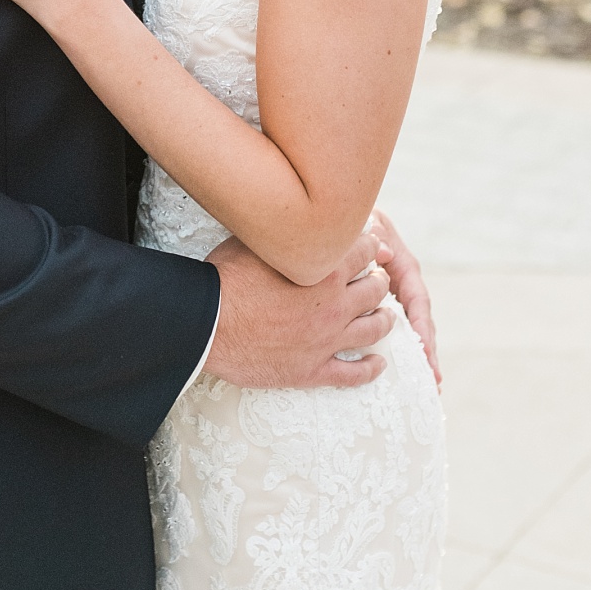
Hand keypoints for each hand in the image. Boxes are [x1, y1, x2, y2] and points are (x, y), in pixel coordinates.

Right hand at [206, 232, 395, 388]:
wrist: (204, 326)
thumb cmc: (224, 279)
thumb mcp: (255, 242)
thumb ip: (285, 232)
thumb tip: (293, 216)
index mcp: (324, 269)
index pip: (367, 250)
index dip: (370, 246)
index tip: (369, 248)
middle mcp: (334, 304)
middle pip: (377, 289)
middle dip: (378, 280)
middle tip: (374, 280)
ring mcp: (326, 340)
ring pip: (375, 329)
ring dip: (385, 320)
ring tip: (386, 317)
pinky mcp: (313, 370)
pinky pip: (354, 373)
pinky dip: (371, 368)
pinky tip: (378, 363)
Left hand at [369, 208, 439, 387]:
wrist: (353, 219)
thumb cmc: (360, 223)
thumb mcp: (370, 225)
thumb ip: (376, 236)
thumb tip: (384, 253)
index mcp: (404, 267)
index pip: (417, 299)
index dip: (420, 324)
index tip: (423, 347)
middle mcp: (407, 284)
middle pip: (422, 320)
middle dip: (429, 350)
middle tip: (434, 379)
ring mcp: (400, 295)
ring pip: (414, 327)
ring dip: (423, 355)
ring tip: (431, 384)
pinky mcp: (390, 302)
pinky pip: (400, 327)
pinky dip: (406, 348)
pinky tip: (409, 372)